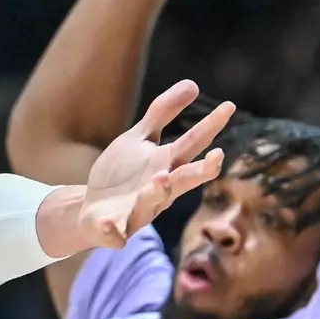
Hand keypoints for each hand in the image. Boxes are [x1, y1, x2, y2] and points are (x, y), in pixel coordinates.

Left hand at [80, 81, 234, 246]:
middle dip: (199, 172)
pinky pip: (115, 234)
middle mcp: (158, 192)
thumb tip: (193, 84)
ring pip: (151, 205)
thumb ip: (162, 113)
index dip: (210, 127)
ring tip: (160, 178)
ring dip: (157, 193)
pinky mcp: (113, 230)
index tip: (228, 107)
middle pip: (182, 180)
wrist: (90, 210)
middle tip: (216, 159)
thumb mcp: (139, 139)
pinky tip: (108, 225)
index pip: (192, 145)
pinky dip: (111, 231)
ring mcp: (137, 212)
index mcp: (166, 167)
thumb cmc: (122, 174)